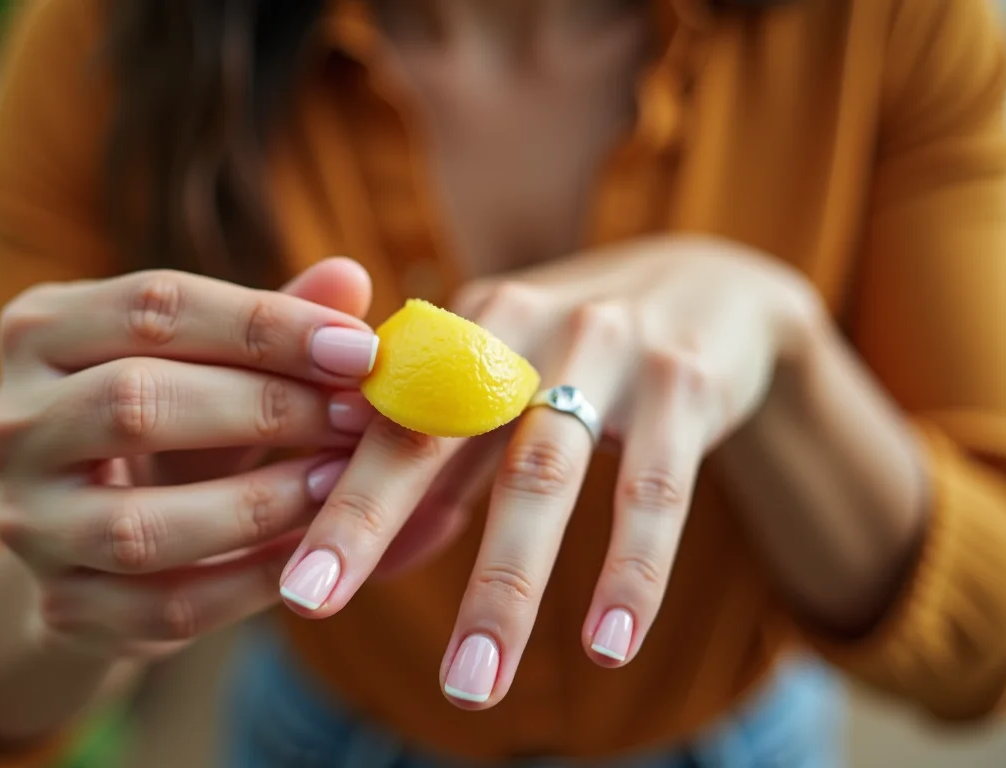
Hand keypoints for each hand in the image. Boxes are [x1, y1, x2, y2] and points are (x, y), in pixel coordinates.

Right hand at [0, 258, 382, 658]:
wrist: (94, 544)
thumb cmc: (169, 425)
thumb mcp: (210, 364)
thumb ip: (273, 323)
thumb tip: (351, 276)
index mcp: (41, 331)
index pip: (154, 306)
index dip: (266, 325)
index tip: (361, 350)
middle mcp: (10, 423)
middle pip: (135, 401)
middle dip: (267, 407)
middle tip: (358, 416)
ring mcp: (26, 522)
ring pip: (141, 524)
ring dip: (262, 504)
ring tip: (344, 484)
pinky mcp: (62, 607)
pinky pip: (166, 606)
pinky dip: (251, 582)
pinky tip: (314, 553)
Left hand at [279, 236, 820, 706]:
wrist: (713, 283)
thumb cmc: (578, 357)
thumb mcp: (500, 392)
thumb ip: (440, 470)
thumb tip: (373, 567)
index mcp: (460, 330)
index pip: (381, 419)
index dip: (335, 499)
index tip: (292, 587)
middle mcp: (520, 328)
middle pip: (436, 434)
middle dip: (369, 522)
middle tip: (312, 608)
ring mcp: (606, 347)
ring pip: (542, 473)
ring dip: (504, 587)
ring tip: (472, 686)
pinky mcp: (684, 382)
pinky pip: (655, 489)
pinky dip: (633, 570)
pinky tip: (609, 644)